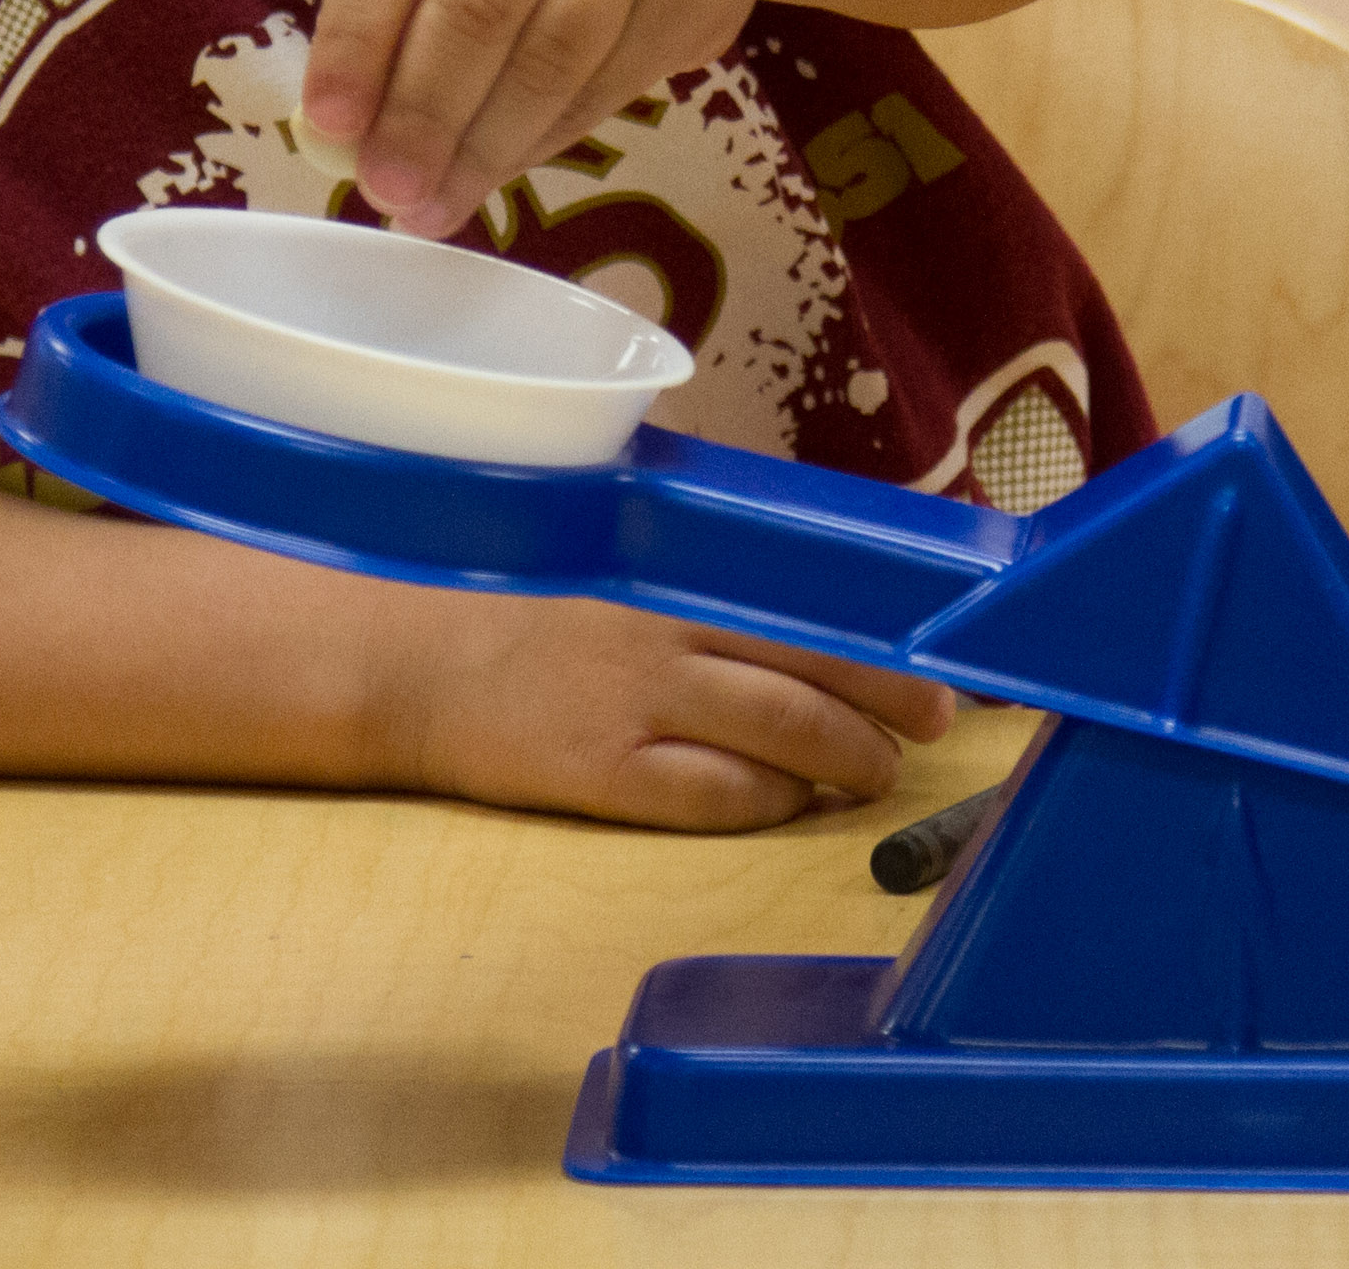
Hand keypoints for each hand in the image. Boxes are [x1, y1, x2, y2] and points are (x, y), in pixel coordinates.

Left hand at [302, 0, 783, 235]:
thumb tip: (346, 130)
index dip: (355, 36)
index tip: (329, 124)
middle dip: (423, 108)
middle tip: (385, 186)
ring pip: (554, 51)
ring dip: (486, 143)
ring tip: (435, 201)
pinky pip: (612, 81)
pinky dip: (547, 138)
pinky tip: (503, 167)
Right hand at [372, 584, 952, 831]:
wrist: (409, 659)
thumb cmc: (527, 600)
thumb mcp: (616, 547)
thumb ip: (701, 554)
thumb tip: (811, 568)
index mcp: (675, 561)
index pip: (810, 592)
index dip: (886, 628)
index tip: (939, 647)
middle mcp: (667, 624)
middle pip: (819, 665)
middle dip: (894, 700)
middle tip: (936, 720)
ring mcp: (638, 700)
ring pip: (786, 734)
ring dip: (852, 759)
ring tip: (878, 771)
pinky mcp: (606, 772)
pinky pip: (718, 795)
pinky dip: (773, 802)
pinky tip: (793, 801)